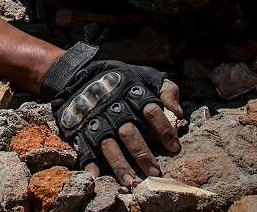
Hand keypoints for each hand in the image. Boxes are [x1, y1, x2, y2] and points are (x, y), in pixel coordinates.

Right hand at [41, 43, 182, 187]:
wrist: (77, 74)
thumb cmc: (119, 79)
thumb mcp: (144, 75)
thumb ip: (165, 89)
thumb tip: (179, 113)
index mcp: (131, 92)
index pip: (151, 111)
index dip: (164, 130)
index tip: (175, 148)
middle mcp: (112, 107)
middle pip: (129, 133)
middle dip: (143, 154)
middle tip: (155, 173)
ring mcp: (94, 119)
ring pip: (108, 145)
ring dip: (119, 165)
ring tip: (131, 182)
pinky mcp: (79, 128)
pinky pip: (84, 147)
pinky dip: (89, 163)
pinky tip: (96, 177)